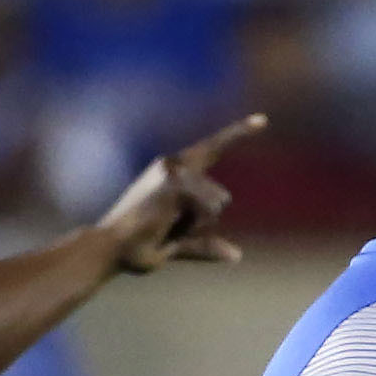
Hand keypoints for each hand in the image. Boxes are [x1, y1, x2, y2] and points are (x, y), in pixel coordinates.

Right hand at [96, 115, 257, 274]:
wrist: (111, 250)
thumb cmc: (136, 248)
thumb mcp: (177, 246)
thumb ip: (204, 247)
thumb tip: (237, 256)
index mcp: (174, 172)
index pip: (212, 148)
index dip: (239, 132)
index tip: (263, 120)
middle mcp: (173, 165)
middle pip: (221, 199)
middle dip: (203, 224)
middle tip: (166, 230)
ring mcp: (172, 172)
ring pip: (216, 206)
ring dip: (197, 226)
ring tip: (164, 227)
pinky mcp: (174, 184)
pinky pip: (208, 211)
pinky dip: (194, 225)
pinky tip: (167, 224)